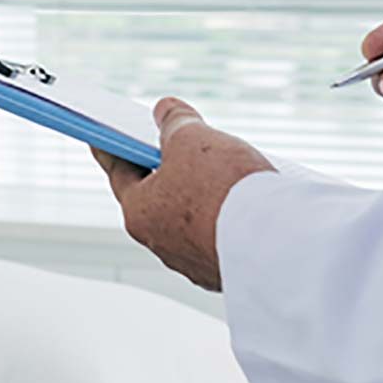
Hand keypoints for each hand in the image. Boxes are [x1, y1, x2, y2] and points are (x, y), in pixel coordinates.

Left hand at [92, 98, 273, 291]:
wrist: (277, 241)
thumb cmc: (224, 190)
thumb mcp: (192, 138)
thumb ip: (175, 122)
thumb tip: (165, 111)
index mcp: (138, 212)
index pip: (119, 171)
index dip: (114, 148)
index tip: (106, 135)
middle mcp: (160, 243)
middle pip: (156, 197)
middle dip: (165, 169)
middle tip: (171, 144)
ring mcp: (194, 261)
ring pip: (189, 220)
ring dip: (199, 195)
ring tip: (218, 168)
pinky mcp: (225, 271)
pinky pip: (219, 237)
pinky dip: (225, 218)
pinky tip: (241, 202)